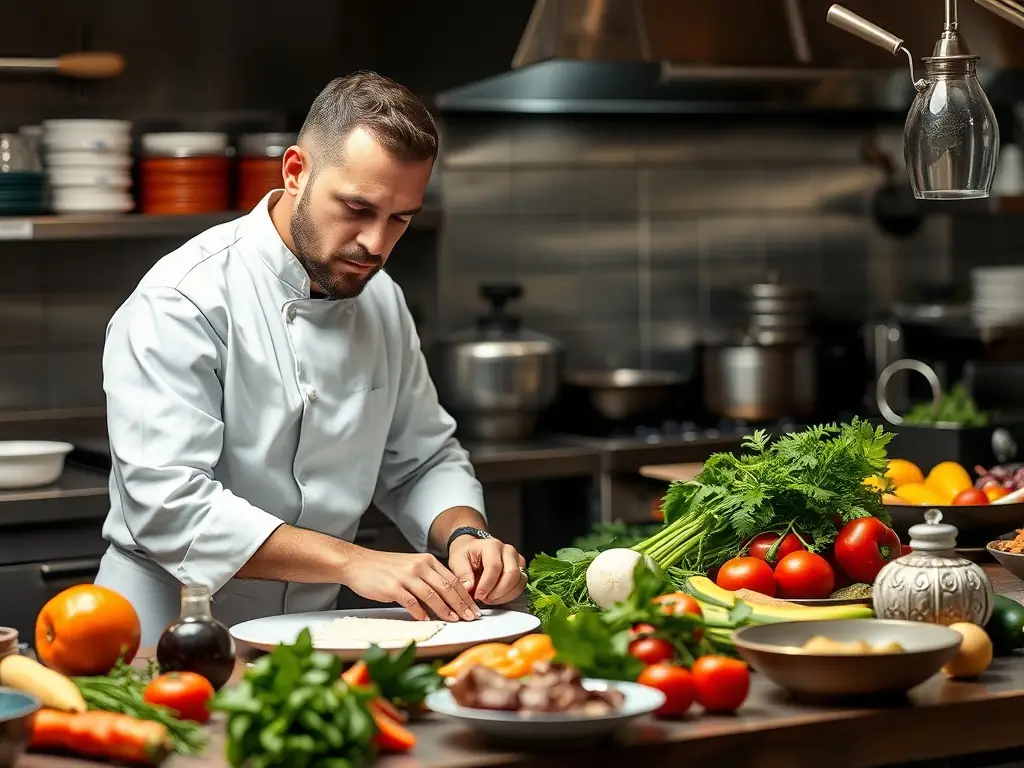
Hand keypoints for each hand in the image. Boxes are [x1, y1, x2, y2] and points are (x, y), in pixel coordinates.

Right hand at [339, 549, 481, 621]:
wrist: (358, 563)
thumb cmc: (385, 568)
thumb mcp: (412, 566)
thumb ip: (429, 579)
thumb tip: (448, 599)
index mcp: (427, 561)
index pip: (453, 580)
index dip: (465, 596)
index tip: (473, 609)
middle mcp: (419, 566)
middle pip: (447, 587)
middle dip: (461, 605)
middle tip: (469, 617)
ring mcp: (406, 576)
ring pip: (432, 595)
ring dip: (444, 610)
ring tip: (453, 620)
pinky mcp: (393, 587)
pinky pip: (411, 602)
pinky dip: (420, 612)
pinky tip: (425, 619)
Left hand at [447, 536, 526, 604]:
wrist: (473, 549)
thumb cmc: (466, 554)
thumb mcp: (457, 561)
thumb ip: (462, 574)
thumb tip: (468, 588)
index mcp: (492, 546)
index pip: (495, 566)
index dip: (487, 584)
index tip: (478, 595)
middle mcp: (508, 550)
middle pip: (512, 574)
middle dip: (498, 592)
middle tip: (484, 599)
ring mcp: (517, 559)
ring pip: (520, 581)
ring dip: (504, 595)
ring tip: (489, 598)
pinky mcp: (521, 569)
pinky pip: (521, 585)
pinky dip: (510, 595)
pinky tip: (497, 597)